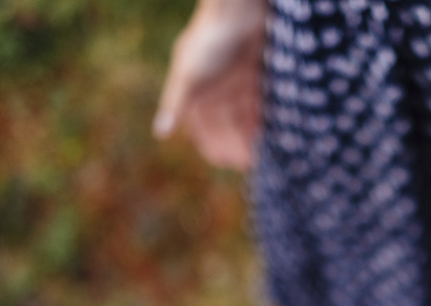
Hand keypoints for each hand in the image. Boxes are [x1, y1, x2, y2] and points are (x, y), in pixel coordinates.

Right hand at [153, 0, 264, 170]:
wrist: (239, 8)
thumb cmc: (210, 39)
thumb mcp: (189, 74)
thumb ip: (176, 104)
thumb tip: (160, 134)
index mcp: (194, 90)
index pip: (200, 126)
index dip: (211, 144)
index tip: (225, 163)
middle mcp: (213, 88)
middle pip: (223, 124)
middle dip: (233, 144)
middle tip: (248, 165)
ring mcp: (234, 81)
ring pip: (241, 116)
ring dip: (248, 135)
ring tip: (260, 156)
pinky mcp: (253, 73)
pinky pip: (257, 102)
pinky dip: (261, 117)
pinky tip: (270, 133)